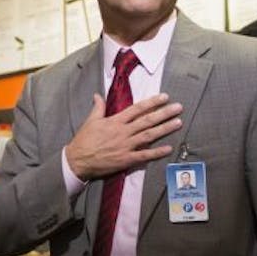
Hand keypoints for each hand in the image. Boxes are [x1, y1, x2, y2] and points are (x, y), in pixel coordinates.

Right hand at [65, 94, 182, 180]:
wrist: (78, 160)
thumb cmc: (84, 140)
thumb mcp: (90, 121)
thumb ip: (98, 108)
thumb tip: (98, 95)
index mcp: (115, 121)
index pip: (137, 109)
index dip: (152, 102)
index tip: (164, 97)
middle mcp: (123, 132)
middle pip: (147, 120)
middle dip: (164, 113)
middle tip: (178, 107)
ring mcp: (126, 146)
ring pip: (149, 135)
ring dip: (165, 129)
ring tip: (178, 122)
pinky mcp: (126, 160)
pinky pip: (144, 155)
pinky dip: (157, 152)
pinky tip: (168, 148)